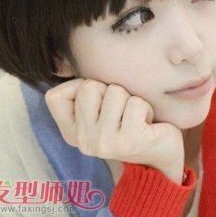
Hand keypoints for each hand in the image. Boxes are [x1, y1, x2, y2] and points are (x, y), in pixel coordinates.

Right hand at [45, 78, 185, 183]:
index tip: (98, 102)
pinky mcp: (130, 141)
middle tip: (120, 110)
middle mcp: (83, 141)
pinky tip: (146, 124)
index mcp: (71, 133)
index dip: (78, 87)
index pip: (54, 96)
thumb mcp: (98, 107)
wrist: (161, 153)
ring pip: (114, 91)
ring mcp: (105, 143)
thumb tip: (60, 63)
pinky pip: (135, 103)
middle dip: (109, 90)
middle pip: (89, 86)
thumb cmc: (127, 119)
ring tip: (134, 117)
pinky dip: (145, 108)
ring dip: (130, 98)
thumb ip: (79, 89)